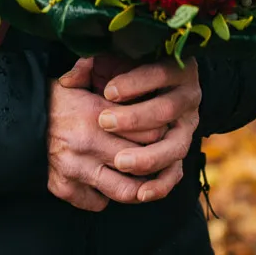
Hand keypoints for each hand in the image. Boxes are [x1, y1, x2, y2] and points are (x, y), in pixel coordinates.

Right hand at [46, 58, 158, 210]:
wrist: (13, 119)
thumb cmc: (52, 100)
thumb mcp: (78, 81)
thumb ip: (106, 75)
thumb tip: (132, 74)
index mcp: (96, 113)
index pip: (150, 132)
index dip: (160, 134)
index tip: (161, 133)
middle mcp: (89, 142)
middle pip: (143, 162)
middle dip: (153, 161)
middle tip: (153, 156)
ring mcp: (76, 168)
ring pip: (126, 191)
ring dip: (135, 187)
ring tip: (135, 178)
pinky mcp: (63, 187)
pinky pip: (98, 203)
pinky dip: (104, 197)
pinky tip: (104, 183)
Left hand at [93, 57, 202, 203]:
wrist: (153, 90)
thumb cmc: (125, 73)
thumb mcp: (112, 61)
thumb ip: (93, 65)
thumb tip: (68, 81)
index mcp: (175, 70)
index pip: (159, 73)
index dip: (135, 83)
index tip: (108, 91)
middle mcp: (187, 99)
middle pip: (166, 110)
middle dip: (135, 118)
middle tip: (105, 123)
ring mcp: (187, 128)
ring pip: (175, 146)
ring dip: (148, 157)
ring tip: (120, 162)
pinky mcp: (180, 150)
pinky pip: (176, 171)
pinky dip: (161, 184)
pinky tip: (141, 193)